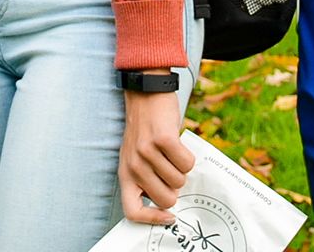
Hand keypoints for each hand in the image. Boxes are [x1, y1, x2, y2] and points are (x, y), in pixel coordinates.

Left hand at [119, 88, 193, 225]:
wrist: (145, 94)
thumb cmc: (144, 129)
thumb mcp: (135, 157)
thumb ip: (145, 179)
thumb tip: (169, 203)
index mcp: (125, 174)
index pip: (132, 211)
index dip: (152, 219)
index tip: (169, 216)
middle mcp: (134, 166)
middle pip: (166, 199)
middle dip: (175, 188)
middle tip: (170, 169)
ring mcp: (147, 153)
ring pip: (180, 181)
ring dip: (182, 168)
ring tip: (171, 152)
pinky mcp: (163, 140)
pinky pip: (187, 163)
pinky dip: (188, 156)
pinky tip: (177, 144)